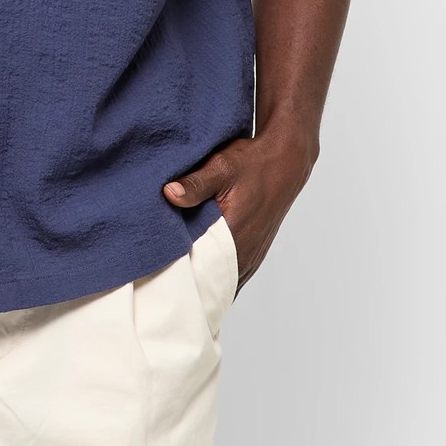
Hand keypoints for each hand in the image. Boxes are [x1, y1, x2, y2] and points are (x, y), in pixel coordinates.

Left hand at [161, 126, 318, 294]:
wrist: (285, 161)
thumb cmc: (253, 164)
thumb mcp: (221, 168)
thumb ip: (195, 184)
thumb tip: (169, 194)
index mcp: (235, 237)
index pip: (202, 274)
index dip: (180, 278)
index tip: (160, 276)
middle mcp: (246, 254)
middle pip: (212, 285)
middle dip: (189, 284)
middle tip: (163, 279)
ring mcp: (253, 256)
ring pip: (224, 283)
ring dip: (204, 281)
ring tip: (178, 277)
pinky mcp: (255, 252)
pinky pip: (234, 275)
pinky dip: (217, 275)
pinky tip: (200, 268)